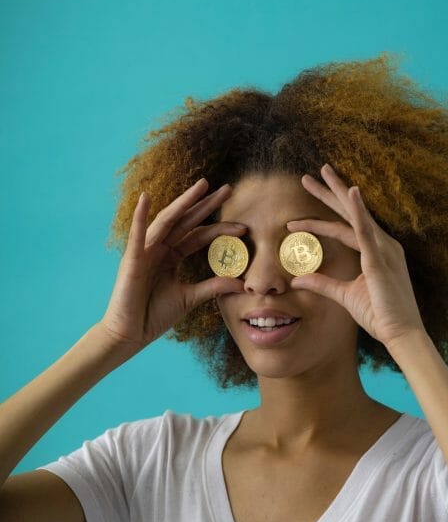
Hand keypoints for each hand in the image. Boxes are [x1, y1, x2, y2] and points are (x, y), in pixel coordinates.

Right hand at [99, 178, 245, 355]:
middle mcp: (159, 248)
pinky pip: (137, 236)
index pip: (199, 235)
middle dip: (206, 204)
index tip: (244, 227)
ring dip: (183, 202)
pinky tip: (145, 199)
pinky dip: (140, 217)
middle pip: (187, 221)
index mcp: (172, 256)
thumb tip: (241, 284)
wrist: (130, 335)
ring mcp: (145, 252)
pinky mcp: (131, 261)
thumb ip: (213, 287)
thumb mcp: (190, 298)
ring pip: (167, 221)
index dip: (220, 229)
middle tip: (228, 189)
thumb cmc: (154, 315)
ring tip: (202, 186)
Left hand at [287, 163, 426, 350]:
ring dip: (337, 192)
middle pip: (349, 212)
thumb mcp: (345, 295)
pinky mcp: (380, 260)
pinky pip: (366, 231)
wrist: (401, 335)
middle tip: (308, 176)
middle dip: (328, 192)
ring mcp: (382, 249)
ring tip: (320, 174)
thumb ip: (323, 283)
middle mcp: (381, 244)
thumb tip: (298, 279)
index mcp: (375, 250)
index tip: (296, 219)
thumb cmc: (379, 314)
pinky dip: (358, 210)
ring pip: (354, 214)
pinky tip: (350, 192)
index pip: (343, 228)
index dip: (319, 221)